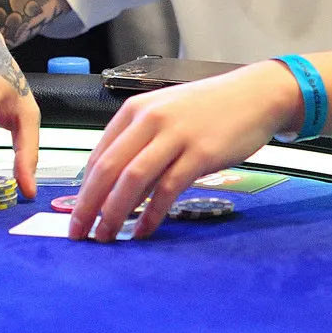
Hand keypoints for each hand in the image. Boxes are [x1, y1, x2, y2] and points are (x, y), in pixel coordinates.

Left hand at [67, 61, 300, 241]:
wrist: (255, 95)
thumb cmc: (208, 109)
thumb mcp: (166, 115)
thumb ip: (139, 143)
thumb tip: (113, 185)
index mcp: (135, 110)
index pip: (98, 155)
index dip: (83, 190)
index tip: (76, 214)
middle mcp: (151, 120)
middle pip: (108, 169)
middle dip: (88, 206)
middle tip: (78, 233)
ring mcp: (176, 135)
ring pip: (132, 180)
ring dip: (114, 214)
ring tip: (106, 237)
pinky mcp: (200, 153)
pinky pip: (167, 189)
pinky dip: (151, 214)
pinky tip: (144, 230)